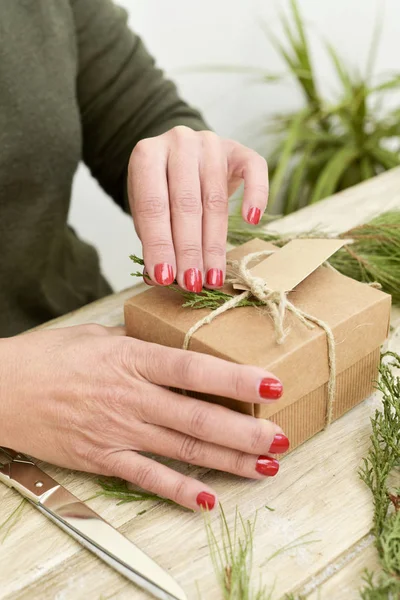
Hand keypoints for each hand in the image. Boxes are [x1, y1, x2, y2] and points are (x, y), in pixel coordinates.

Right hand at [1, 325, 286, 510]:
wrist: (4, 390)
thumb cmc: (50, 356)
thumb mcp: (99, 334)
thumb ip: (142, 342)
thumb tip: (176, 344)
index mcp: (133, 359)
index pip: (194, 370)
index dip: (235, 379)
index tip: (271, 384)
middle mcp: (132, 398)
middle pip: (199, 418)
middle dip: (245, 430)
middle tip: (281, 436)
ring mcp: (119, 431)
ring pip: (184, 449)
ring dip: (228, 461)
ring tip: (265, 467)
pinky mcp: (103, 458)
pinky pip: (147, 478)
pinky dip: (179, 491)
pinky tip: (209, 500)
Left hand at [128, 127, 267, 290]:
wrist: (179, 155)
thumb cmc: (162, 189)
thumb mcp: (147, 211)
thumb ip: (152, 238)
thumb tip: (158, 277)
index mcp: (147, 155)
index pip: (153, 206)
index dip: (159, 245)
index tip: (164, 277)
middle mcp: (178, 142)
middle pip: (186, 204)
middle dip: (188, 250)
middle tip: (191, 283)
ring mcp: (210, 143)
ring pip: (216, 199)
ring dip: (214, 244)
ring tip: (212, 276)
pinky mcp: (239, 149)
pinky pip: (255, 170)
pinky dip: (256, 195)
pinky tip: (251, 220)